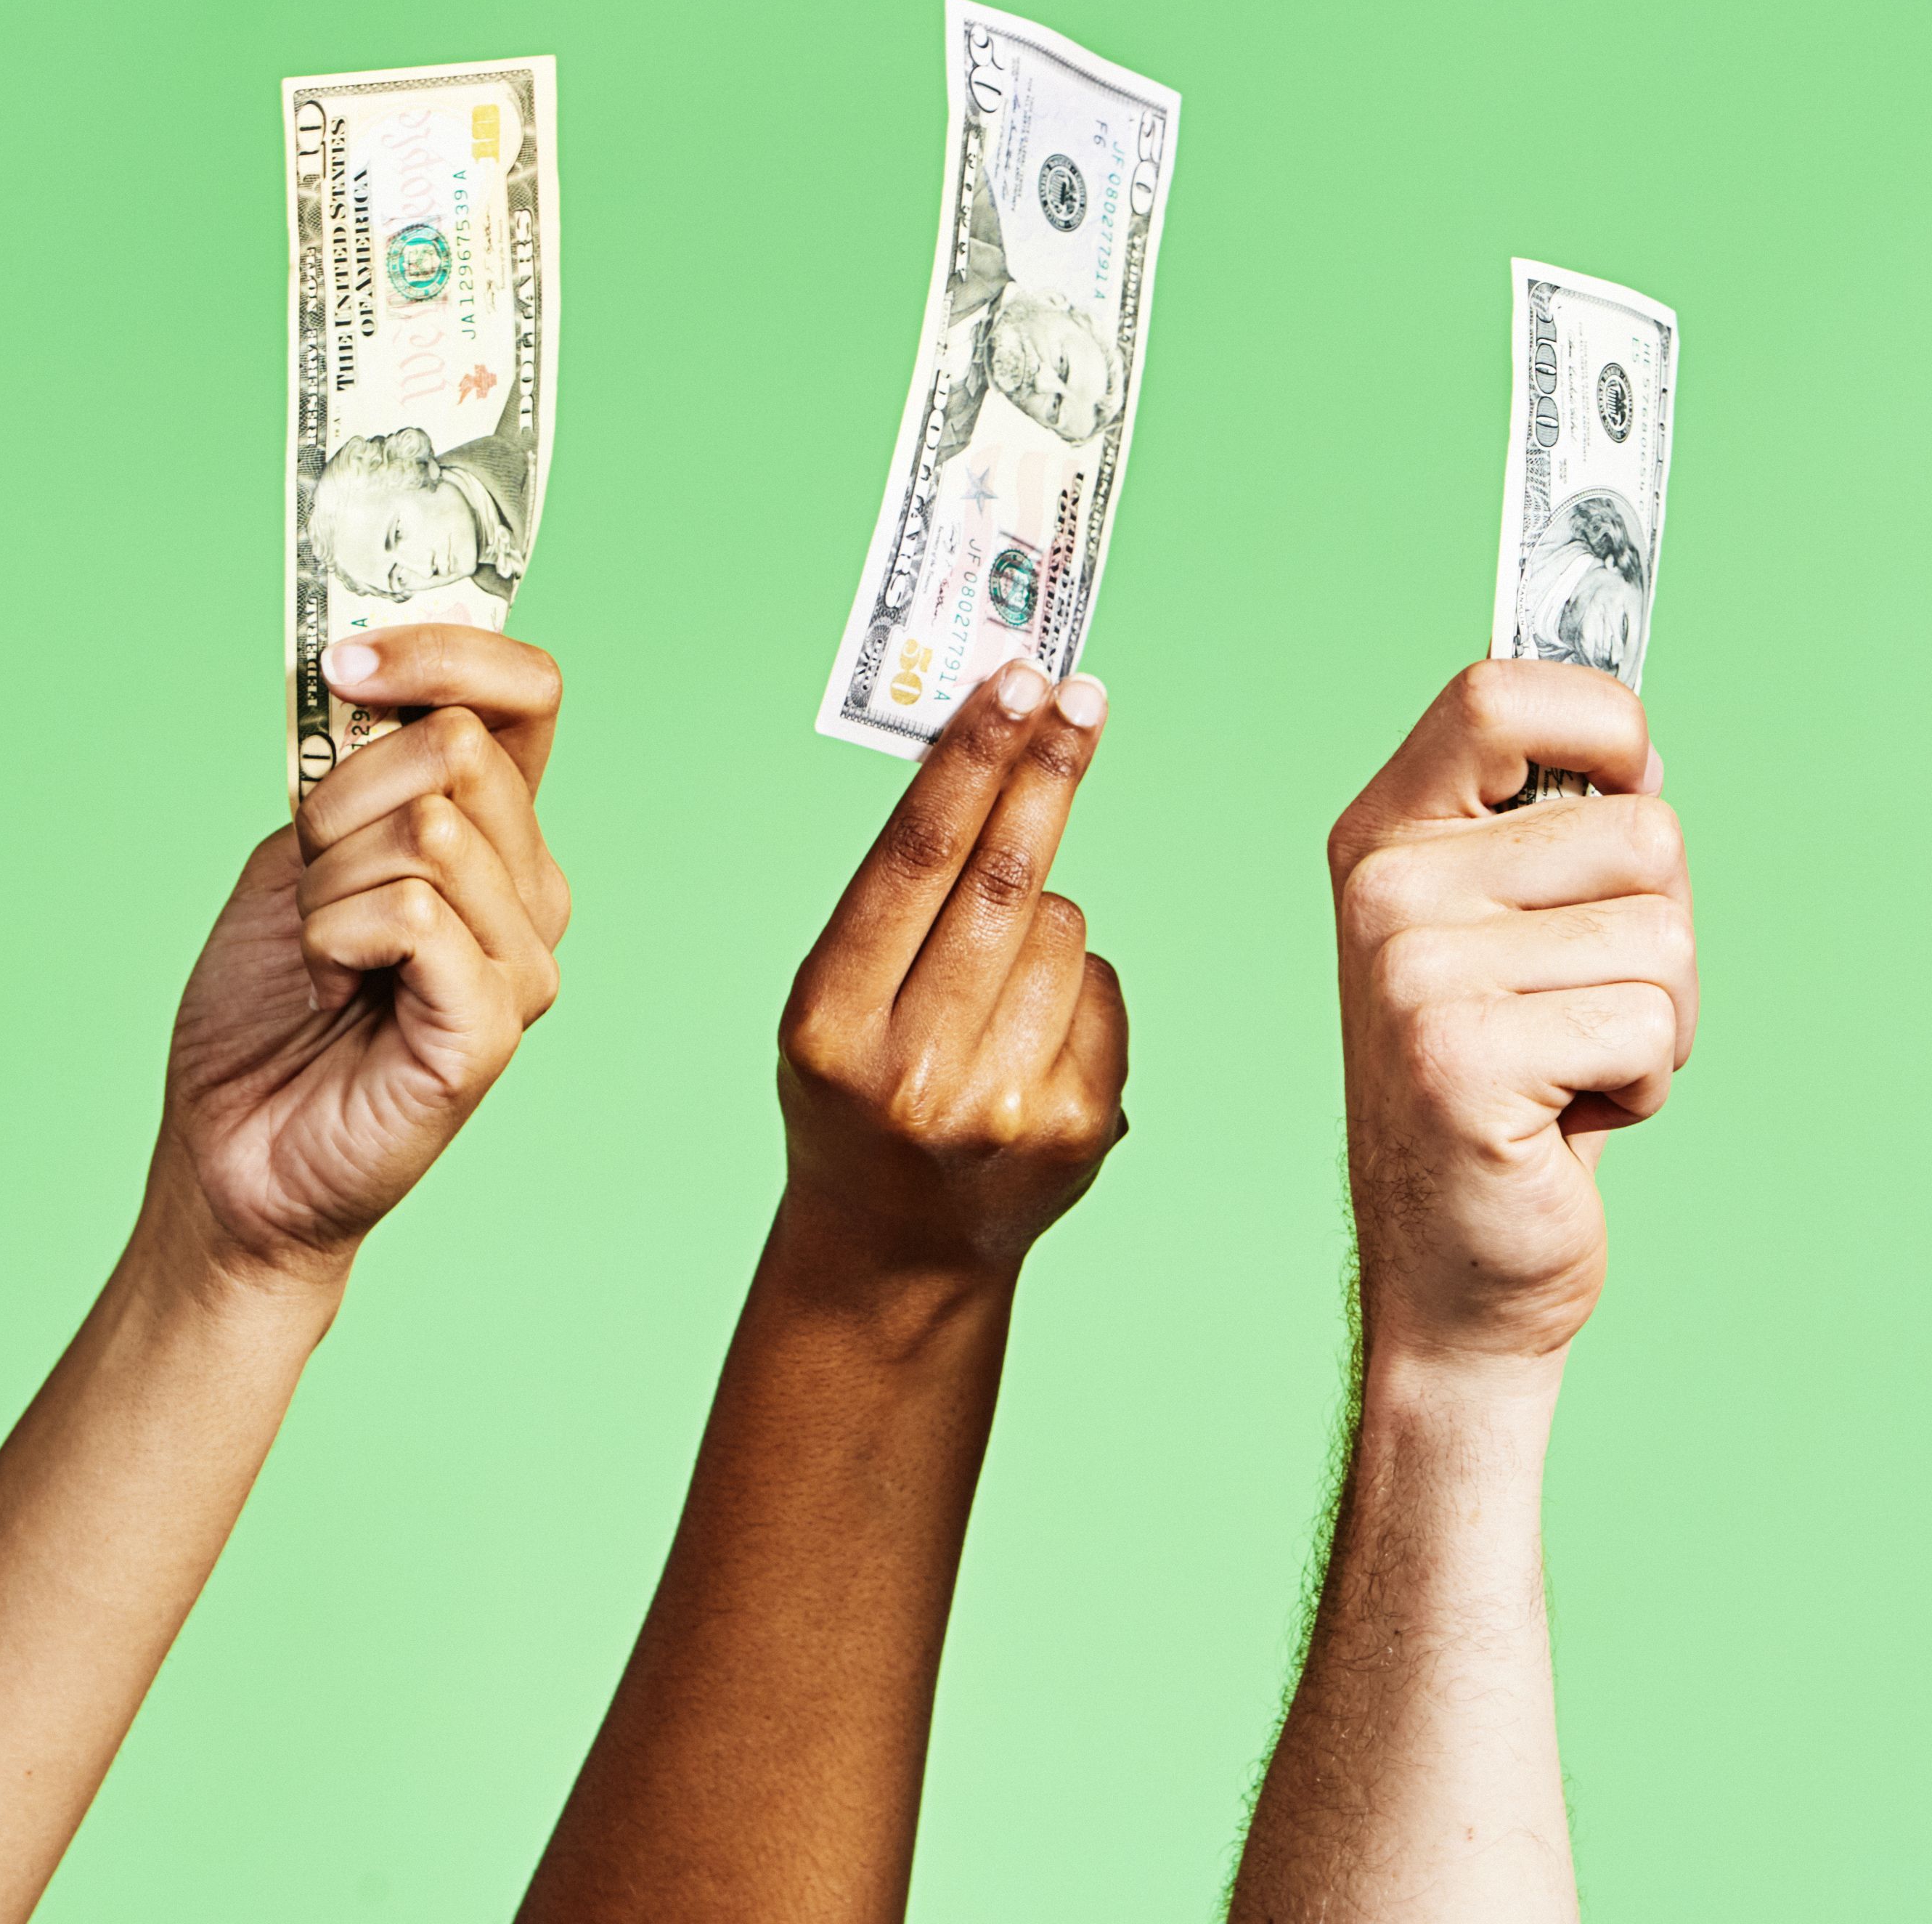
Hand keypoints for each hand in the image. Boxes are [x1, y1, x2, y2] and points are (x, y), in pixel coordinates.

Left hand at [159, 627, 572, 1280]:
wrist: (232, 1152)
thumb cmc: (266, 1011)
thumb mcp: (298, 853)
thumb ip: (354, 769)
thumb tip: (363, 662)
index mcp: (496, 834)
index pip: (525, 692)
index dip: (442, 650)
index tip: (343, 661)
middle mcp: (531, 888)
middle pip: (456, 749)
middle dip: (342, 802)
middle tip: (312, 888)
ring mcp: (523, 959)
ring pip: (425, 829)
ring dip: (327, 886)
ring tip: (324, 958)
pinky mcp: (493, 1023)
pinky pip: (410, 914)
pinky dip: (336, 940)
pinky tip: (335, 992)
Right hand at [776, 661, 1127, 1275]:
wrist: (893, 1250)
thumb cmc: (860, 1091)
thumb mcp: (833, 1003)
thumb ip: (896, 899)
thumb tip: (989, 745)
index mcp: (830, 1024)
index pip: (914, 861)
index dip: (971, 761)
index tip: (1017, 681)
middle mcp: (912, 1070)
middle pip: (1003, 880)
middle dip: (1046, 773)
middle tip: (1080, 693)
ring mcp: (1001, 1106)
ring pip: (1062, 927)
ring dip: (1043, 911)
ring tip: (993, 977)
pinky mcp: (1075, 1127)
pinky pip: (1100, 989)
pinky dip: (1075, 983)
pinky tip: (1031, 1034)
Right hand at [1324, 663, 1696, 1367]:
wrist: (1454, 1276)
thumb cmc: (1505, 1096)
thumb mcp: (1511, 934)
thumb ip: (1556, 833)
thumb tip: (1640, 750)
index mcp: (1386, 834)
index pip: (1500, 692)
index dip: (1602, 723)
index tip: (1623, 786)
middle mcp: (1385, 889)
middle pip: (1640, 829)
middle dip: (1659, 930)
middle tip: (1579, 1008)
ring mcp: (1413, 974)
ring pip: (1663, 935)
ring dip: (1659, 1019)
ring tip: (1574, 1068)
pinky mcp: (1463, 1061)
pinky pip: (1650, 1026)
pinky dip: (1644, 1085)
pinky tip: (1568, 1120)